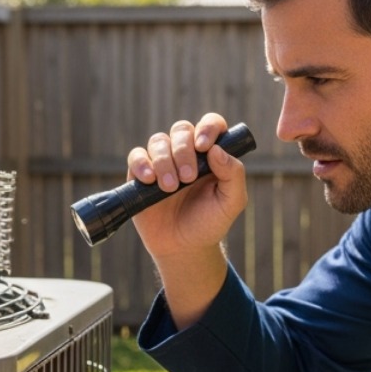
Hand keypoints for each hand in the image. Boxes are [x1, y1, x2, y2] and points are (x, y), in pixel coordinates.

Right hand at [126, 113, 248, 260]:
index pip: (211, 124)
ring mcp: (163, 161)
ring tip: (169, 188)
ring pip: (158, 141)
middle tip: (187, 179)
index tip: (203, 147)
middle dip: (183, 151)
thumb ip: (233, 175)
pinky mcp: (141, 174)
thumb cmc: (210, 222)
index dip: (208, 128)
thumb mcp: (232, 202)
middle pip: (182, 130)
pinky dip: (142, 164)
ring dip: (164, 161)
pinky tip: (149, 180)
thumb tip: (216, 150)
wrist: (183, 248)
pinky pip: (137, 156)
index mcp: (211, 154)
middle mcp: (187, 152)